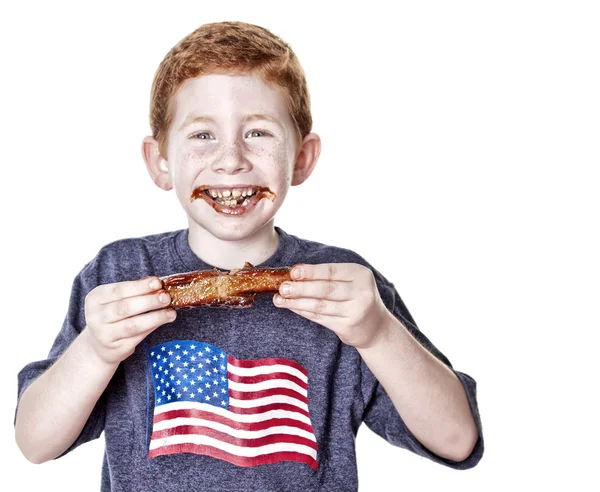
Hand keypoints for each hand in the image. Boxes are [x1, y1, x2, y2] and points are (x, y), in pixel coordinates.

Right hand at [83, 277, 175, 363]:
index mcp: (95, 299)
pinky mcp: (116, 348)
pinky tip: (164, 321)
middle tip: (166, 297)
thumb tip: (159, 286)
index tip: (157, 283)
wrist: (99, 345)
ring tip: (170, 312)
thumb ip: (134, 293)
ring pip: (133, 325)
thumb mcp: (115, 300)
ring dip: (155, 317)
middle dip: (149, 301)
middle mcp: (96, 317)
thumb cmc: (113, 316)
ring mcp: (104, 334)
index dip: (139, 286)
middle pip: (125, 308)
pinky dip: (153, 327)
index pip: (119, 290)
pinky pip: (138, 337)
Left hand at [273, 263, 391, 348]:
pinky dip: (303, 311)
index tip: (293, 272)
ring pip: (320, 306)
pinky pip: (320, 318)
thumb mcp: (350, 281)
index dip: (311, 272)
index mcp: (360, 275)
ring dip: (297, 302)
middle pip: (326, 289)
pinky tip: (292, 307)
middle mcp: (361, 292)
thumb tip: (294, 274)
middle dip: (301, 288)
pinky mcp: (348, 326)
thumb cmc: (356, 297)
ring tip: (280, 299)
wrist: (375, 326)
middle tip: (283, 287)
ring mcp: (355, 311)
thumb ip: (327, 277)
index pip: (332, 271)